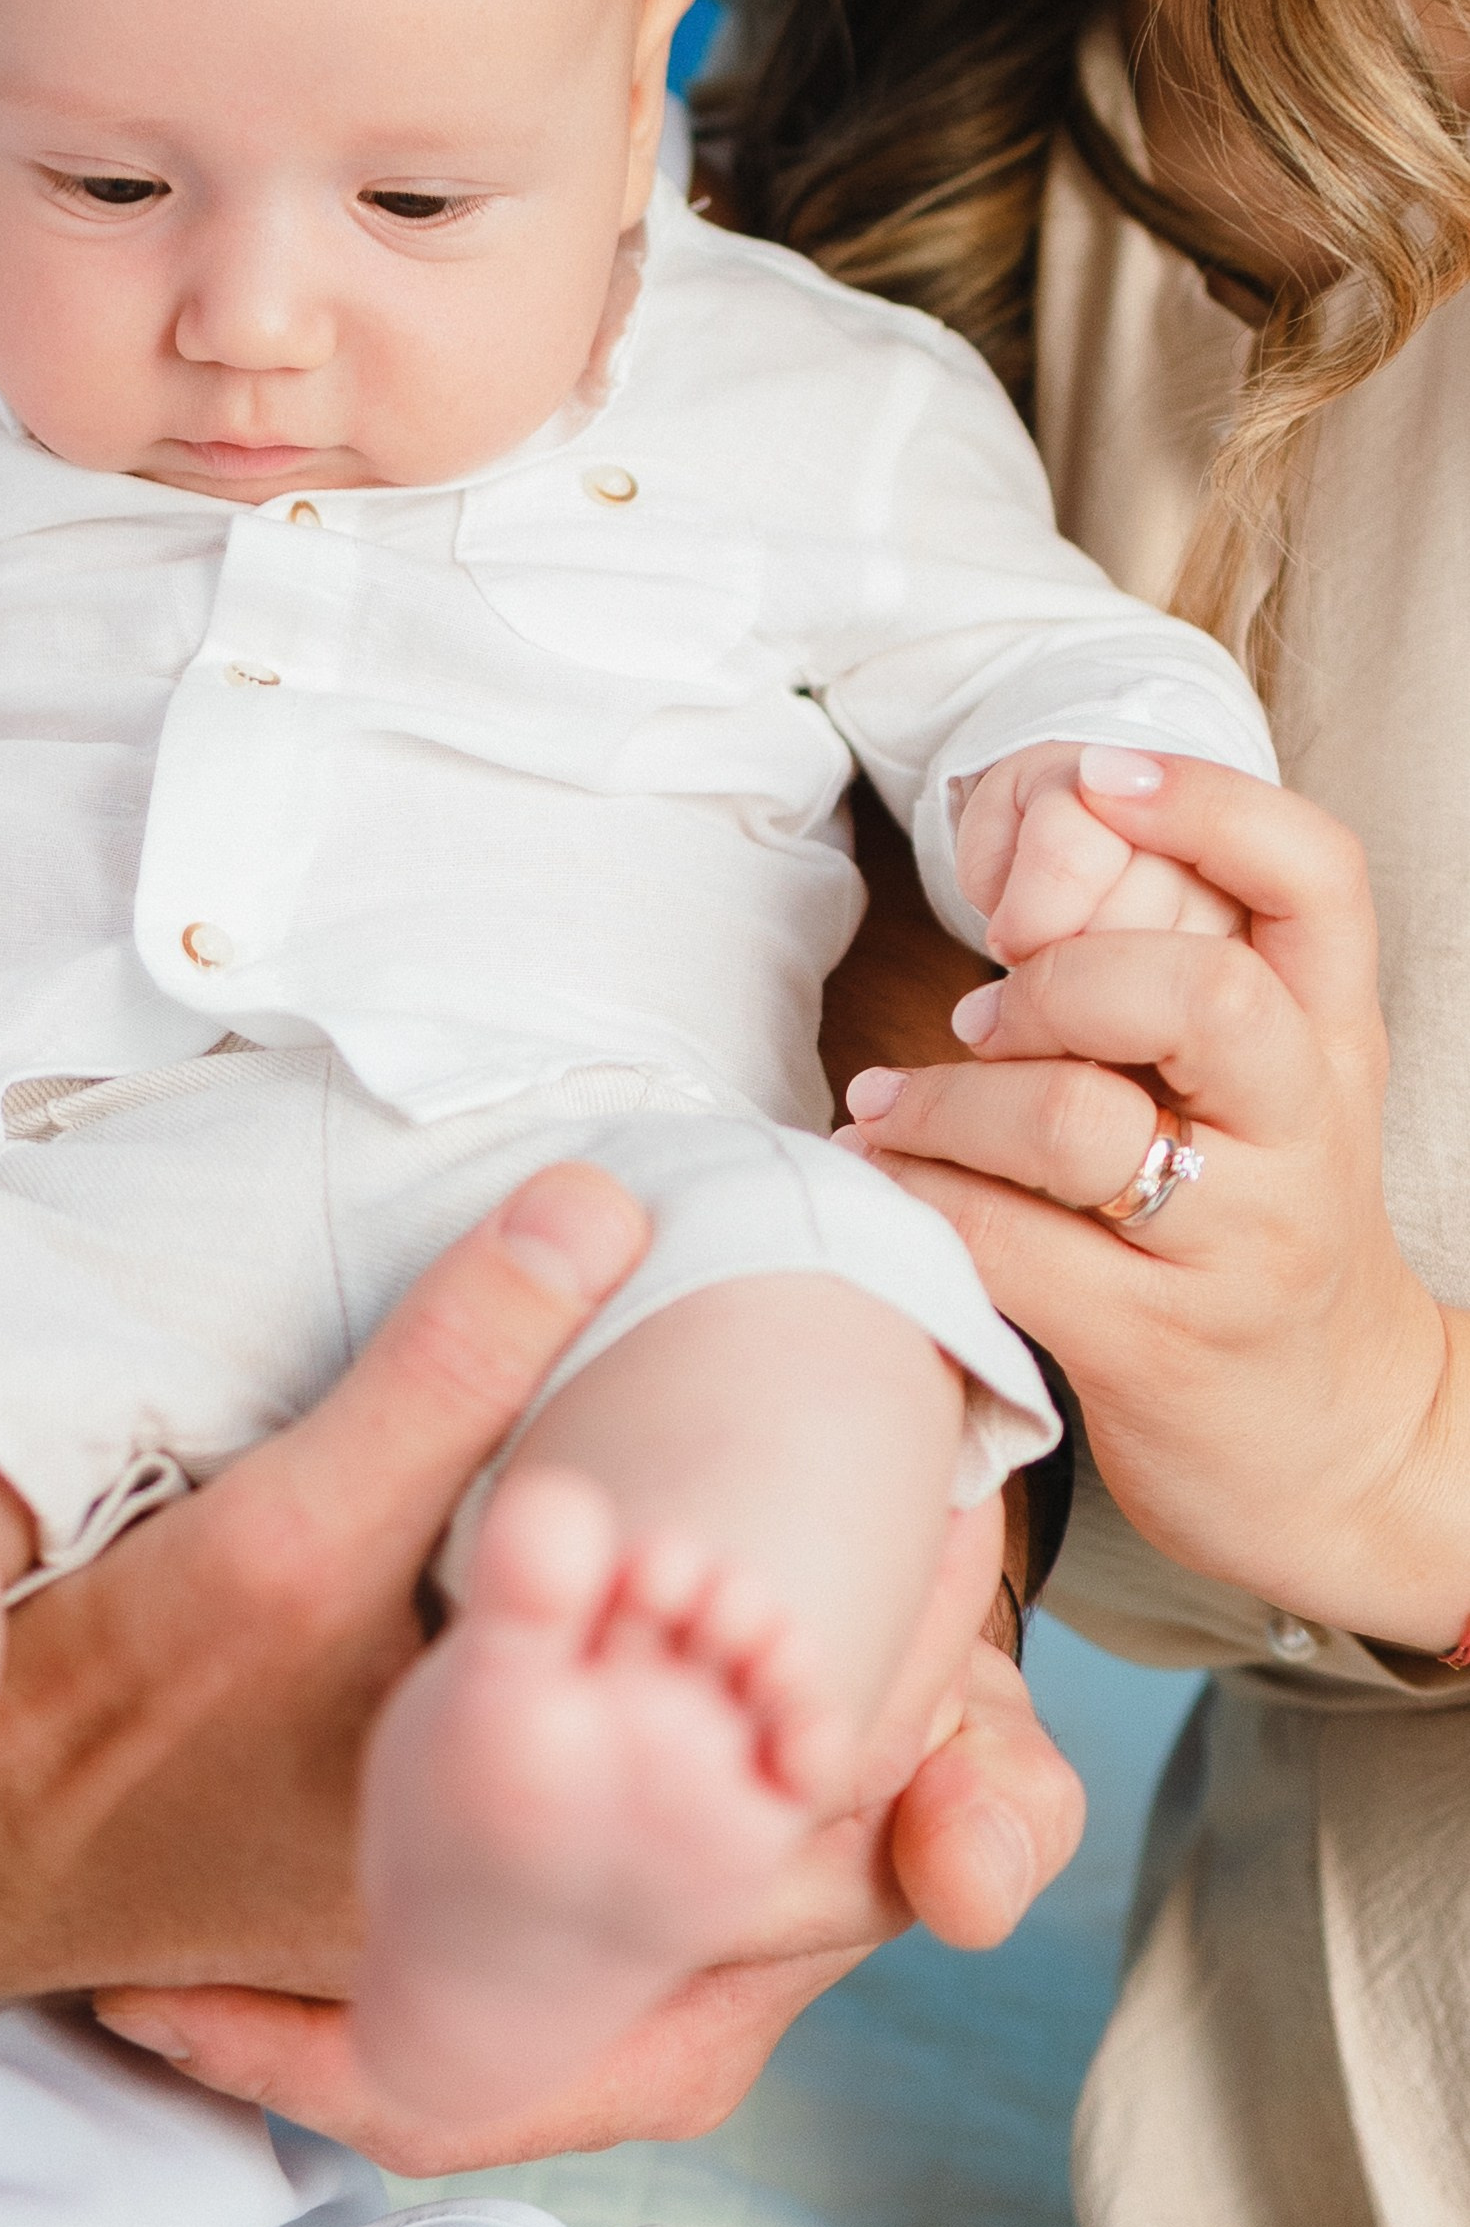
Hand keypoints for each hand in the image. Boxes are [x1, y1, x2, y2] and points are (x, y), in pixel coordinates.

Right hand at [0, 1161, 1079, 2171]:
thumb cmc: (129, 1696)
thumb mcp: (295, 1516)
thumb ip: (457, 1362)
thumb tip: (600, 1199)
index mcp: (564, 1829)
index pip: (826, 1765)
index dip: (921, 1638)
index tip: (964, 1504)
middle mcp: (566, 1930)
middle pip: (820, 1860)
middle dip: (897, 1724)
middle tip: (943, 1570)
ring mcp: (517, 1955)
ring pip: (742, 1909)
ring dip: (805, 1789)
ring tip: (837, 1645)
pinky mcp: (460, 1946)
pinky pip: (651, 1933)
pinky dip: (708, 1849)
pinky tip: (694, 1742)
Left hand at [846, 756, 1469, 1650]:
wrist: (1344, 1449)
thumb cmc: (1258, 1234)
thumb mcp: (1261, 1092)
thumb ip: (1170, 983)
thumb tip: (1013, 889)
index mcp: (1332, 1040)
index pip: (1316, 876)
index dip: (1206, 802)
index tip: (1096, 777)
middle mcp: (1305, 1132)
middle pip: (1199, 991)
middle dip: (1057, 980)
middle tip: (985, 1012)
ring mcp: (1238, 1245)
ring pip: (1077, 1122)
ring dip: (948, 1102)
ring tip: (895, 1109)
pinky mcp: (1157, 1344)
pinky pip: (1005, 1242)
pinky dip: (914, 1198)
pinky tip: (882, 1182)